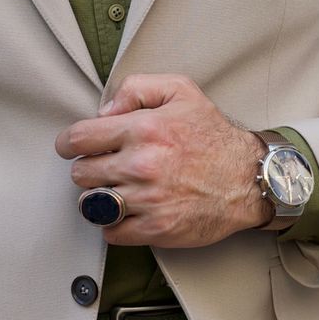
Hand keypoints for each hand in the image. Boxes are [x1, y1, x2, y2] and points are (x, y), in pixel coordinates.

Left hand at [54, 73, 270, 248]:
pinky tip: (128, 212)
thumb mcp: (181, 91)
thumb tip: (104, 111)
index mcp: (143, 129)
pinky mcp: (156, 228)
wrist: (249, 179)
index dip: (69, 143)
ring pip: (92, 204)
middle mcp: (141, 164)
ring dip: (99, 198)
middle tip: (104, 168)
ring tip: (116, 190)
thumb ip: (137, 88)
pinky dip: (114, 224)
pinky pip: (111, 231)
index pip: (78, 139)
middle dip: (89, 169)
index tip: (73, 148)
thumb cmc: (214, 137)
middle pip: (81, 173)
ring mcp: (147, 199)